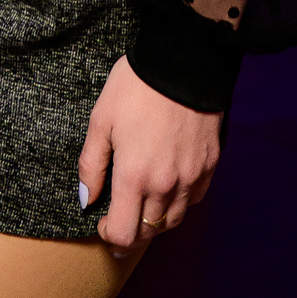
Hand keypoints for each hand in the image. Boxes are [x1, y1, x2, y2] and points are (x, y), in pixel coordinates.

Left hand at [77, 55, 221, 254]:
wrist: (184, 60)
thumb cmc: (137, 86)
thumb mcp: (101, 120)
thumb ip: (91, 165)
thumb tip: (87, 199)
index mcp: (134, 177)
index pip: (124, 234)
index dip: (110, 238)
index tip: (102, 223)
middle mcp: (166, 186)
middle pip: (149, 232)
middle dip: (130, 231)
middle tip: (119, 216)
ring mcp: (191, 177)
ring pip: (173, 220)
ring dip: (154, 221)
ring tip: (142, 204)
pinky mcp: (210, 165)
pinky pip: (193, 199)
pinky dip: (179, 202)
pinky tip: (168, 187)